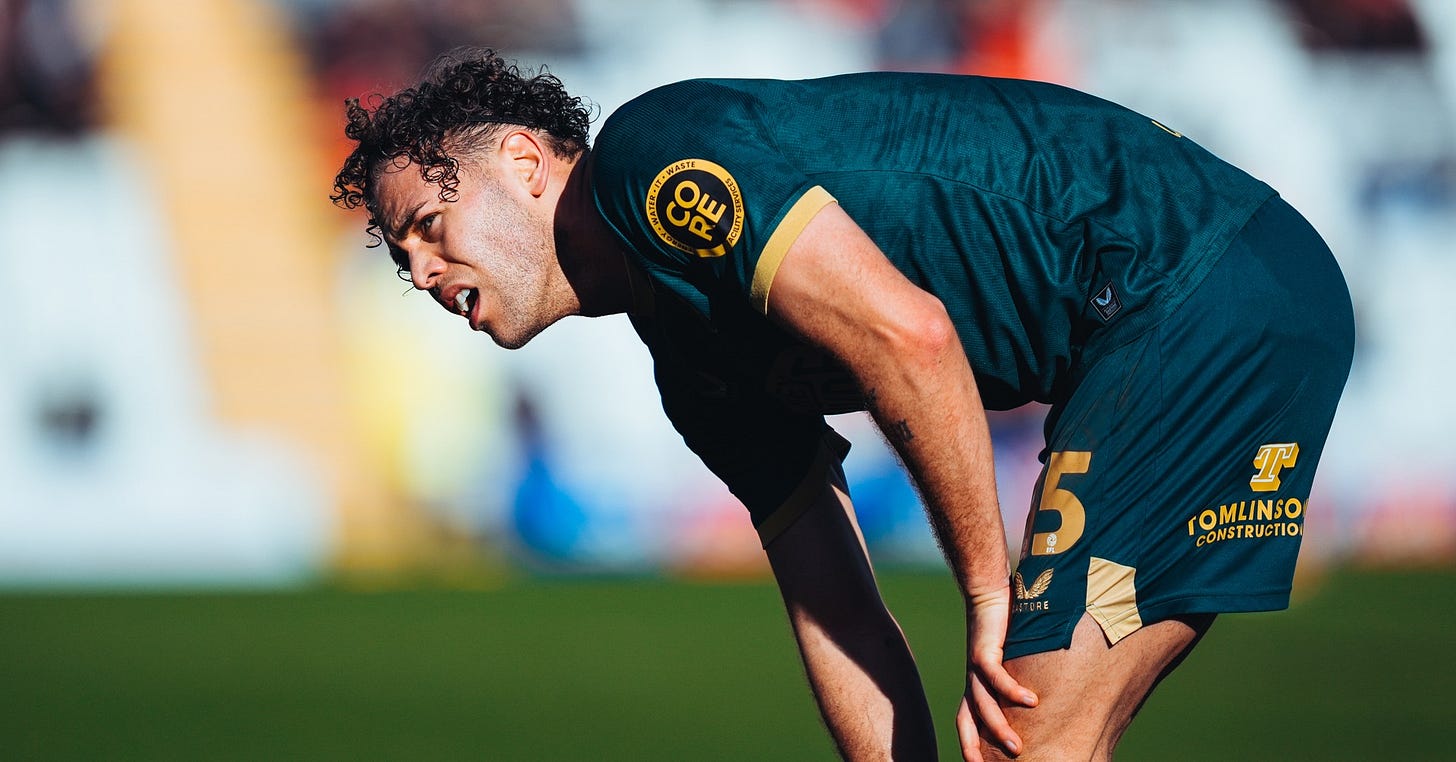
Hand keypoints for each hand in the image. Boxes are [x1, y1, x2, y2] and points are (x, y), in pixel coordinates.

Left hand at [956, 585, 1037, 760]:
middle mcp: (972, 680)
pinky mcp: (982, 650)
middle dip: (981, 748)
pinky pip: (996, 676)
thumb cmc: (1003, 628)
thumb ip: (1017, 680)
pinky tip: (1032, 702)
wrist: (987, 593)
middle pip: (970, 721)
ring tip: (1018, 748)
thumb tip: (1040, 700)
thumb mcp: (1010, 660)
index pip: (967, 723)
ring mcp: (975, 667)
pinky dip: (1013, 691)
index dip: (971, 745)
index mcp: (975, 685)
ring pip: (983, 705)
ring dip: (1000, 728)